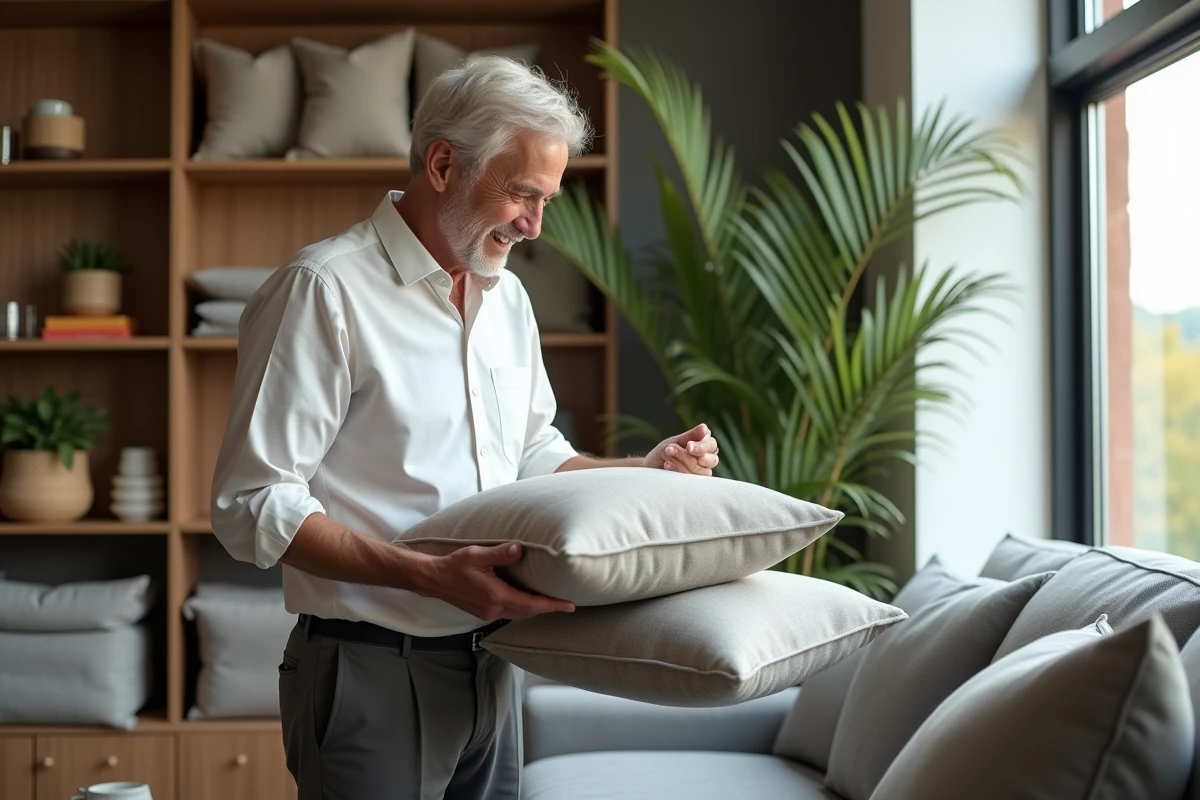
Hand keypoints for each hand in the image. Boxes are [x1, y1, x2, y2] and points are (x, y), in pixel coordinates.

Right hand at [417, 542, 574, 621]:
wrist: (433, 579)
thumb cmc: (454, 565)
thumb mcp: (477, 554)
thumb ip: (500, 553)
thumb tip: (519, 549)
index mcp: (496, 596)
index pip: (531, 604)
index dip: (552, 605)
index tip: (570, 606)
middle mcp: (493, 609)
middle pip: (528, 612)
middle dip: (548, 608)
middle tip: (566, 603)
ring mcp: (488, 613)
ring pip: (518, 614)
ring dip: (535, 609)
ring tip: (551, 601)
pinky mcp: (483, 612)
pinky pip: (509, 613)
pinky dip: (522, 608)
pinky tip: (527, 599)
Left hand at [643, 423, 719, 475]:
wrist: (652, 466)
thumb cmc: (666, 451)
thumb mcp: (676, 441)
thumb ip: (690, 435)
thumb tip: (703, 428)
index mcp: (707, 442)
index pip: (711, 445)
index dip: (701, 447)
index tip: (688, 446)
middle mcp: (709, 457)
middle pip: (709, 460)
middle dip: (686, 456)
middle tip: (669, 449)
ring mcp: (703, 471)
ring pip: (698, 470)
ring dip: (678, 461)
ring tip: (665, 454)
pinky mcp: (695, 483)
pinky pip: (690, 479)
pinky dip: (676, 470)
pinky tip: (667, 466)